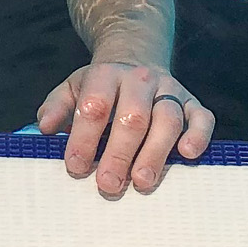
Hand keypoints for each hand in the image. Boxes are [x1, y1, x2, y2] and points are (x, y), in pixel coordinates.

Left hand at [36, 61, 213, 196]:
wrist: (135, 61)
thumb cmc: (99, 89)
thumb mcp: (72, 89)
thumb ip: (57, 107)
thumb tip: (45, 128)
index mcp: (106, 75)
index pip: (95, 105)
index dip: (84, 138)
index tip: (76, 166)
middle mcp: (139, 80)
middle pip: (133, 116)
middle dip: (119, 153)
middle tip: (108, 184)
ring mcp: (169, 91)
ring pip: (167, 119)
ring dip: (155, 152)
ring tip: (142, 182)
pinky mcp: (193, 103)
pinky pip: (202, 118)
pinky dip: (198, 136)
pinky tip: (187, 155)